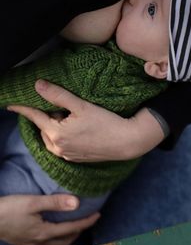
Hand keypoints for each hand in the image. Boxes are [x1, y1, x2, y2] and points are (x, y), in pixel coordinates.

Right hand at [0, 194, 99, 244]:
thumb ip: (55, 203)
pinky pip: (46, 241)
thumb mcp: (32, 203)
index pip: (72, 228)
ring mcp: (31, 243)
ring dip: (67, 234)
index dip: (87, 222)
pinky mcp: (24, 241)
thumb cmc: (8, 210)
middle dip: (79, 230)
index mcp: (45, 232)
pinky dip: (55, 234)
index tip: (98, 215)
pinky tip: (51, 226)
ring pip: (56, 242)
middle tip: (88, 219)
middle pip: (66, 240)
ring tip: (73, 223)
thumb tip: (77, 203)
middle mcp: (40, 241)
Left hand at [8, 80, 163, 162]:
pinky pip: (61, 145)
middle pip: (44, 127)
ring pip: (52, 137)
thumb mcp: (81, 106)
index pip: (35, 117)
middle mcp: (58, 148)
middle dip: (48, 116)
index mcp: (56, 134)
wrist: (126, 142)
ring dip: (55, 126)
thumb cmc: (105, 122)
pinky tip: (79, 129)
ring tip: (73, 117)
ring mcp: (66, 155)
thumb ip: (58, 95)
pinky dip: (63, 136)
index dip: (23, 109)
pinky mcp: (76, 159)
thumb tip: (37, 85)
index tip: (11, 105)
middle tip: (65, 107)